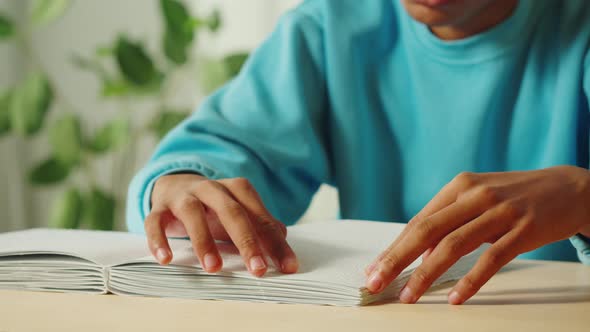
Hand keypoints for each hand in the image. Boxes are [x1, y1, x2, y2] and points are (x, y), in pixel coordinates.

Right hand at [145, 173, 298, 276]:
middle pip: (232, 212)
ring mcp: (183, 196)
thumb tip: (283, 240)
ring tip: (213, 268)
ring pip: (193, 214)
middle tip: (258, 270)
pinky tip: (166, 260)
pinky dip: (159, 239)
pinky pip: (155, 221)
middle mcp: (211, 189)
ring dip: (203, 240)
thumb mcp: (239, 214)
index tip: (287, 267)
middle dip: (247, 241)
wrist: (175, 185)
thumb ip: (261, 226)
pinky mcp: (159, 208)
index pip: (260, 216)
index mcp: (237, 189)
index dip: (275, 243)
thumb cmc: (214, 207)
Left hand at [365, 166, 589, 304]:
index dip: (394, 247)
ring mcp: (499, 212)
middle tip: (376, 283)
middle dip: (396, 260)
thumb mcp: (478, 198)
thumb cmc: (514, 196)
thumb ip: (448, 221)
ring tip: (408, 296)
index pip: (418, 222)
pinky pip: (491, 259)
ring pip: (452, 246)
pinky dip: (470, 280)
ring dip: (425, 274)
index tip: (374, 269)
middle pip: (426, 231)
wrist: (569, 186)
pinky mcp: (523, 230)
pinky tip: (455, 297)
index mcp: (459, 186)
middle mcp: (475, 196)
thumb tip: (418, 254)